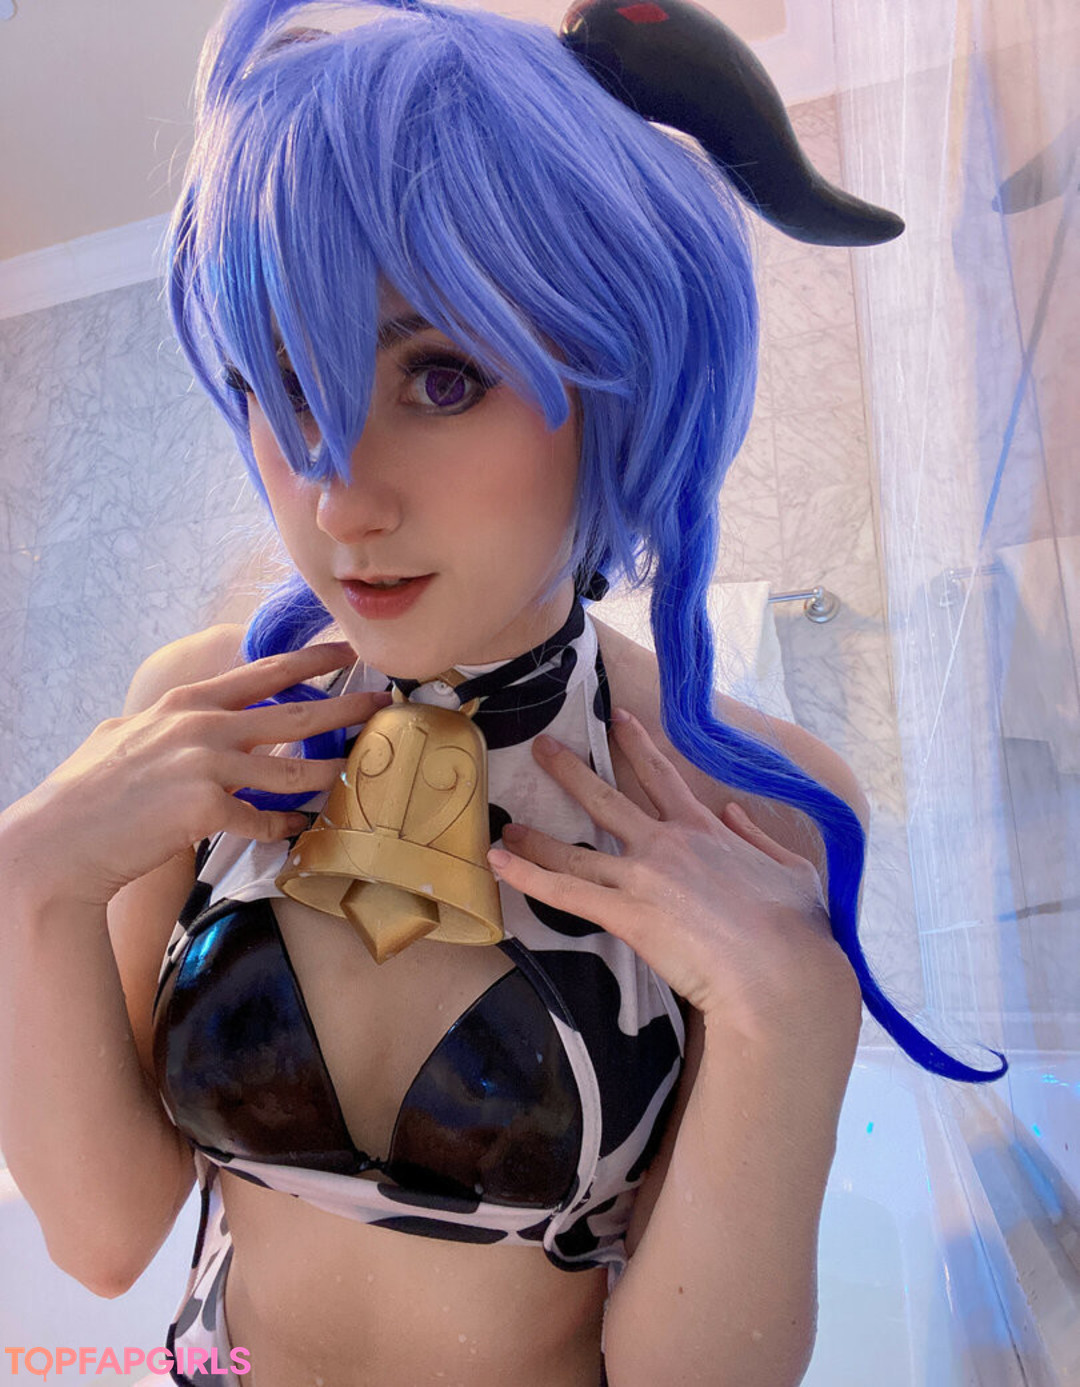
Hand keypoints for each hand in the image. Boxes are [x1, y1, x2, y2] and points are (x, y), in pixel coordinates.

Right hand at [2, 643, 390, 908]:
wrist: (59, 843)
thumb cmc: (87, 792)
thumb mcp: (124, 734)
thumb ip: (164, 719)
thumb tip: (184, 714)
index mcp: (187, 703)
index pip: (263, 672)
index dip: (310, 659)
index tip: (345, 648)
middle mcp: (202, 727)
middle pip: (294, 714)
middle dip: (345, 706)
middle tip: (382, 703)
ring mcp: (206, 767)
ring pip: (291, 770)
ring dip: (330, 773)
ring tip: (359, 773)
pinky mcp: (207, 810)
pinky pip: (263, 819)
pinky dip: (284, 825)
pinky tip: (299, 829)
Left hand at [488, 708, 859, 1034]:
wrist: (782, 972)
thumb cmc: (795, 930)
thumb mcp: (792, 869)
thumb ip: (758, 836)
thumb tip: (732, 809)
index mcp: (706, 830)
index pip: (664, 777)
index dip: (638, 745)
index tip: (617, 719)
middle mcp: (667, 844)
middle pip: (606, 799)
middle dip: (569, 770)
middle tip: (542, 746)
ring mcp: (643, 877)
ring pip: (575, 850)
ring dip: (536, 836)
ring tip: (506, 822)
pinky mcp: (626, 914)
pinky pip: (564, 892)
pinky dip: (527, 876)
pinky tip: (498, 862)